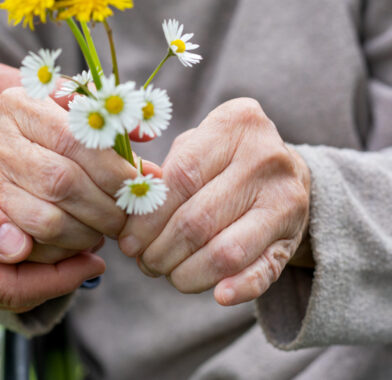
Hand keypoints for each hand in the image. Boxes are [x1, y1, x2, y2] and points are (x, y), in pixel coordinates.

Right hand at [0, 87, 137, 262]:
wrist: (4, 145)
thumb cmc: (53, 130)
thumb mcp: (76, 114)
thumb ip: (111, 127)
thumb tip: (149, 158)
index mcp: (20, 104)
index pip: (74, 140)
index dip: (112, 169)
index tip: (138, 186)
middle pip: (61, 182)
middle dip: (105, 207)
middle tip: (128, 217)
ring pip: (46, 220)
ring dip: (87, 233)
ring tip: (106, 229)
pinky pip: (30, 247)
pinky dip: (64, 252)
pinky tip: (80, 241)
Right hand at [0, 124, 104, 310]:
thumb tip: (18, 246)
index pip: (10, 286)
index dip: (59, 278)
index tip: (96, 260)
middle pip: (12, 290)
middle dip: (59, 276)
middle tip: (99, 251)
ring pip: (2, 282)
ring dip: (43, 268)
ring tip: (80, 243)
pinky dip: (20, 258)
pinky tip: (39, 236)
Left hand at [118, 98, 310, 305]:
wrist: (285, 170)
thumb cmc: (222, 157)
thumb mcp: (196, 145)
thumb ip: (164, 174)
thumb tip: (130, 220)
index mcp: (235, 124)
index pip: (181, 178)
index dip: (147, 217)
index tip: (127, 240)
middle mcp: (266, 157)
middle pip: (198, 220)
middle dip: (161, 251)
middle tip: (144, 262)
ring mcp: (286, 198)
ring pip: (225, 251)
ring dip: (187, 273)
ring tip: (167, 274)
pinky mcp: (294, 235)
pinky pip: (265, 270)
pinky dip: (241, 288)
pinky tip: (219, 296)